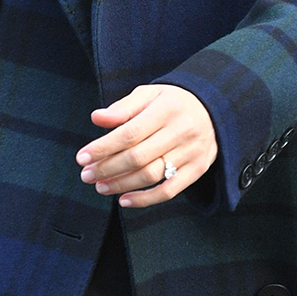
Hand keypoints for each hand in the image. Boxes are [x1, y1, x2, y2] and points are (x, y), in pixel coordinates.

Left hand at [76, 84, 217, 209]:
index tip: (82, 157)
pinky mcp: (197, 170)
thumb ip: (123, 108)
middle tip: (86, 174)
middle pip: (138, 157)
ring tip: (100, 186)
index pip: (130, 133)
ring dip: (121, 184)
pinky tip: (124, 200)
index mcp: (166, 109)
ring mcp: (191, 153)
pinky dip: (144, 200)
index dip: (103, 147)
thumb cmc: (173, 102)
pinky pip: (168, 191)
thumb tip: (97, 118)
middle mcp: (181, 131)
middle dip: (107, 168)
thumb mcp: (149, 95)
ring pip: (151, 176)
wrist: (214, 109)